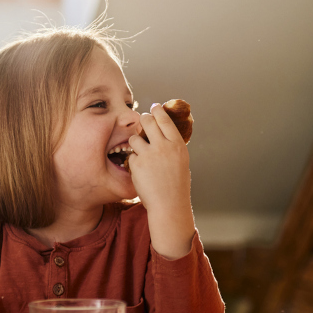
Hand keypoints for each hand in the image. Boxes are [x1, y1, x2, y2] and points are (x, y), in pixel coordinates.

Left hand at [128, 103, 195, 258]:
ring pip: (135, 138)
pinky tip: (139, 170)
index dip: (158, 111)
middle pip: (148, 121)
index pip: (165, 120)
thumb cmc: (177, 186)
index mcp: (177, 145)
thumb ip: (172, 147)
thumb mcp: (181, 162)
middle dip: (143, 119)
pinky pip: (131, 155)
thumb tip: (163, 133)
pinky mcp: (137, 164)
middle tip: (142, 121)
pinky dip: (133, 161)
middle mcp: (164, 146)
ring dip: (135, 143)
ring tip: (140, 153)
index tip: (154, 107)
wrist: (169, 205)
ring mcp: (149, 155)